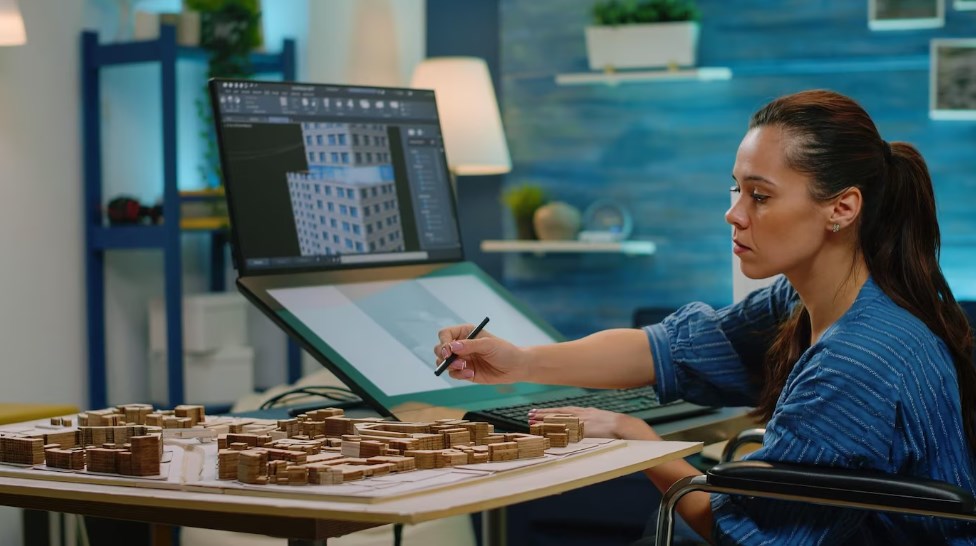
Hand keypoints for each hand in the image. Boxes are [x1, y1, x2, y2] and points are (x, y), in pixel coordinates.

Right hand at [434, 324, 528, 383]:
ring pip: (443, 363)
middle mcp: (460, 346)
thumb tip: (452, 347)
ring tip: (465, 368)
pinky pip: (453, 374)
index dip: (444, 342)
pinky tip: (471, 374)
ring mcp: (462, 359)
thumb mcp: (488, 345)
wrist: (515, 367)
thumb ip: (470, 345)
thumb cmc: (504, 351)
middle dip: (443, 356)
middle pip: (440, 349)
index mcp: (465, 333)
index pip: (445, 334)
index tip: (449, 351)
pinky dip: (459, 375)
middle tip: (454, 361)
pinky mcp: (464, 372)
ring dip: (450, 366)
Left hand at [528, 406, 660, 439]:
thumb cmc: (620, 430)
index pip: (566, 411)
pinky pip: (566, 428)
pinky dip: (556, 428)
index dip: (552, 412)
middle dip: (544, 414)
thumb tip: (590, 431)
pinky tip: (546, 429)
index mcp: (589, 413)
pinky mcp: (585, 428)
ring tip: (532, 420)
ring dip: (546, 419)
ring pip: (560, 418)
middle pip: (560, 413)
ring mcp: (584, 421)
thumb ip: (596, 426)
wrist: (628, 428)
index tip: (540, 412)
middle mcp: (584, 414)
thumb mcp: (605, 424)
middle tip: (529, 414)